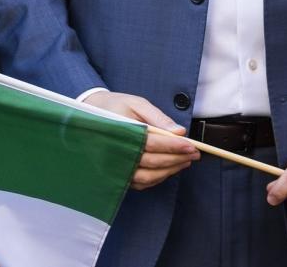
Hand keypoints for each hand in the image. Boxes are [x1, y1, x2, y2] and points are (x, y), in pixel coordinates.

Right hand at [83, 92, 198, 188]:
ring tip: (185, 162)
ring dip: (170, 171)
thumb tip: (179, 131)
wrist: (91, 114)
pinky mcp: (118, 175)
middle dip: (177, 159)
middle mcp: (118, 154)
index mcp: (122, 133)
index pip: (153, 143)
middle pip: (153, 162)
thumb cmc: (115, 106)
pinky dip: (158, 178)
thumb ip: (158, 117)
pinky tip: (169, 169)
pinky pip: (141, 183)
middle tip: (195, 154)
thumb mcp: (136, 103)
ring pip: (148, 177)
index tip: (192, 146)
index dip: (174, 146)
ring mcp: (117, 168)